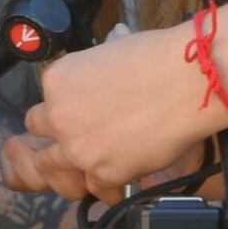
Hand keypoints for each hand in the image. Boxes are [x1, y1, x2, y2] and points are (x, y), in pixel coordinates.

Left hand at [18, 22, 222, 197]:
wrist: (187, 82)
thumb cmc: (157, 56)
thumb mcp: (114, 48)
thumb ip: (99, 62)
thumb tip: (113, 42)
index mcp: (57, 81)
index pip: (43, 102)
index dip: (62, 108)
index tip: (79, 112)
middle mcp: (59, 117)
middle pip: (40, 133)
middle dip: (59, 135)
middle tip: (83, 135)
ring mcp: (79, 149)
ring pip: (56, 167)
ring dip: (74, 162)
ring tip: (97, 157)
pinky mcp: (105, 173)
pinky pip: (96, 186)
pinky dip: (109, 180)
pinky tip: (125, 168)